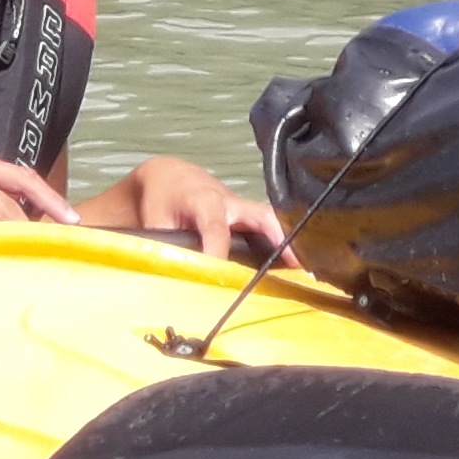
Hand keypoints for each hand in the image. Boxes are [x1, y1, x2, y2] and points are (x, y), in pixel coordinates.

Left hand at [82, 156, 285, 262]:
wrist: (169, 178)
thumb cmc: (162, 199)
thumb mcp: (155, 223)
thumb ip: (166, 249)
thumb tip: (176, 280)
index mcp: (203, 201)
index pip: (215, 228)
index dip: (218, 251)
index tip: (221, 274)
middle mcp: (230, 203)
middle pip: (262, 216)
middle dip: (279, 238)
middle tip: (296, 267)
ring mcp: (242, 211)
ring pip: (271, 223)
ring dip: (287, 246)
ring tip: (303, 275)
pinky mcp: (246, 220)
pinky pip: (268, 231)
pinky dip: (281, 249)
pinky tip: (292, 272)